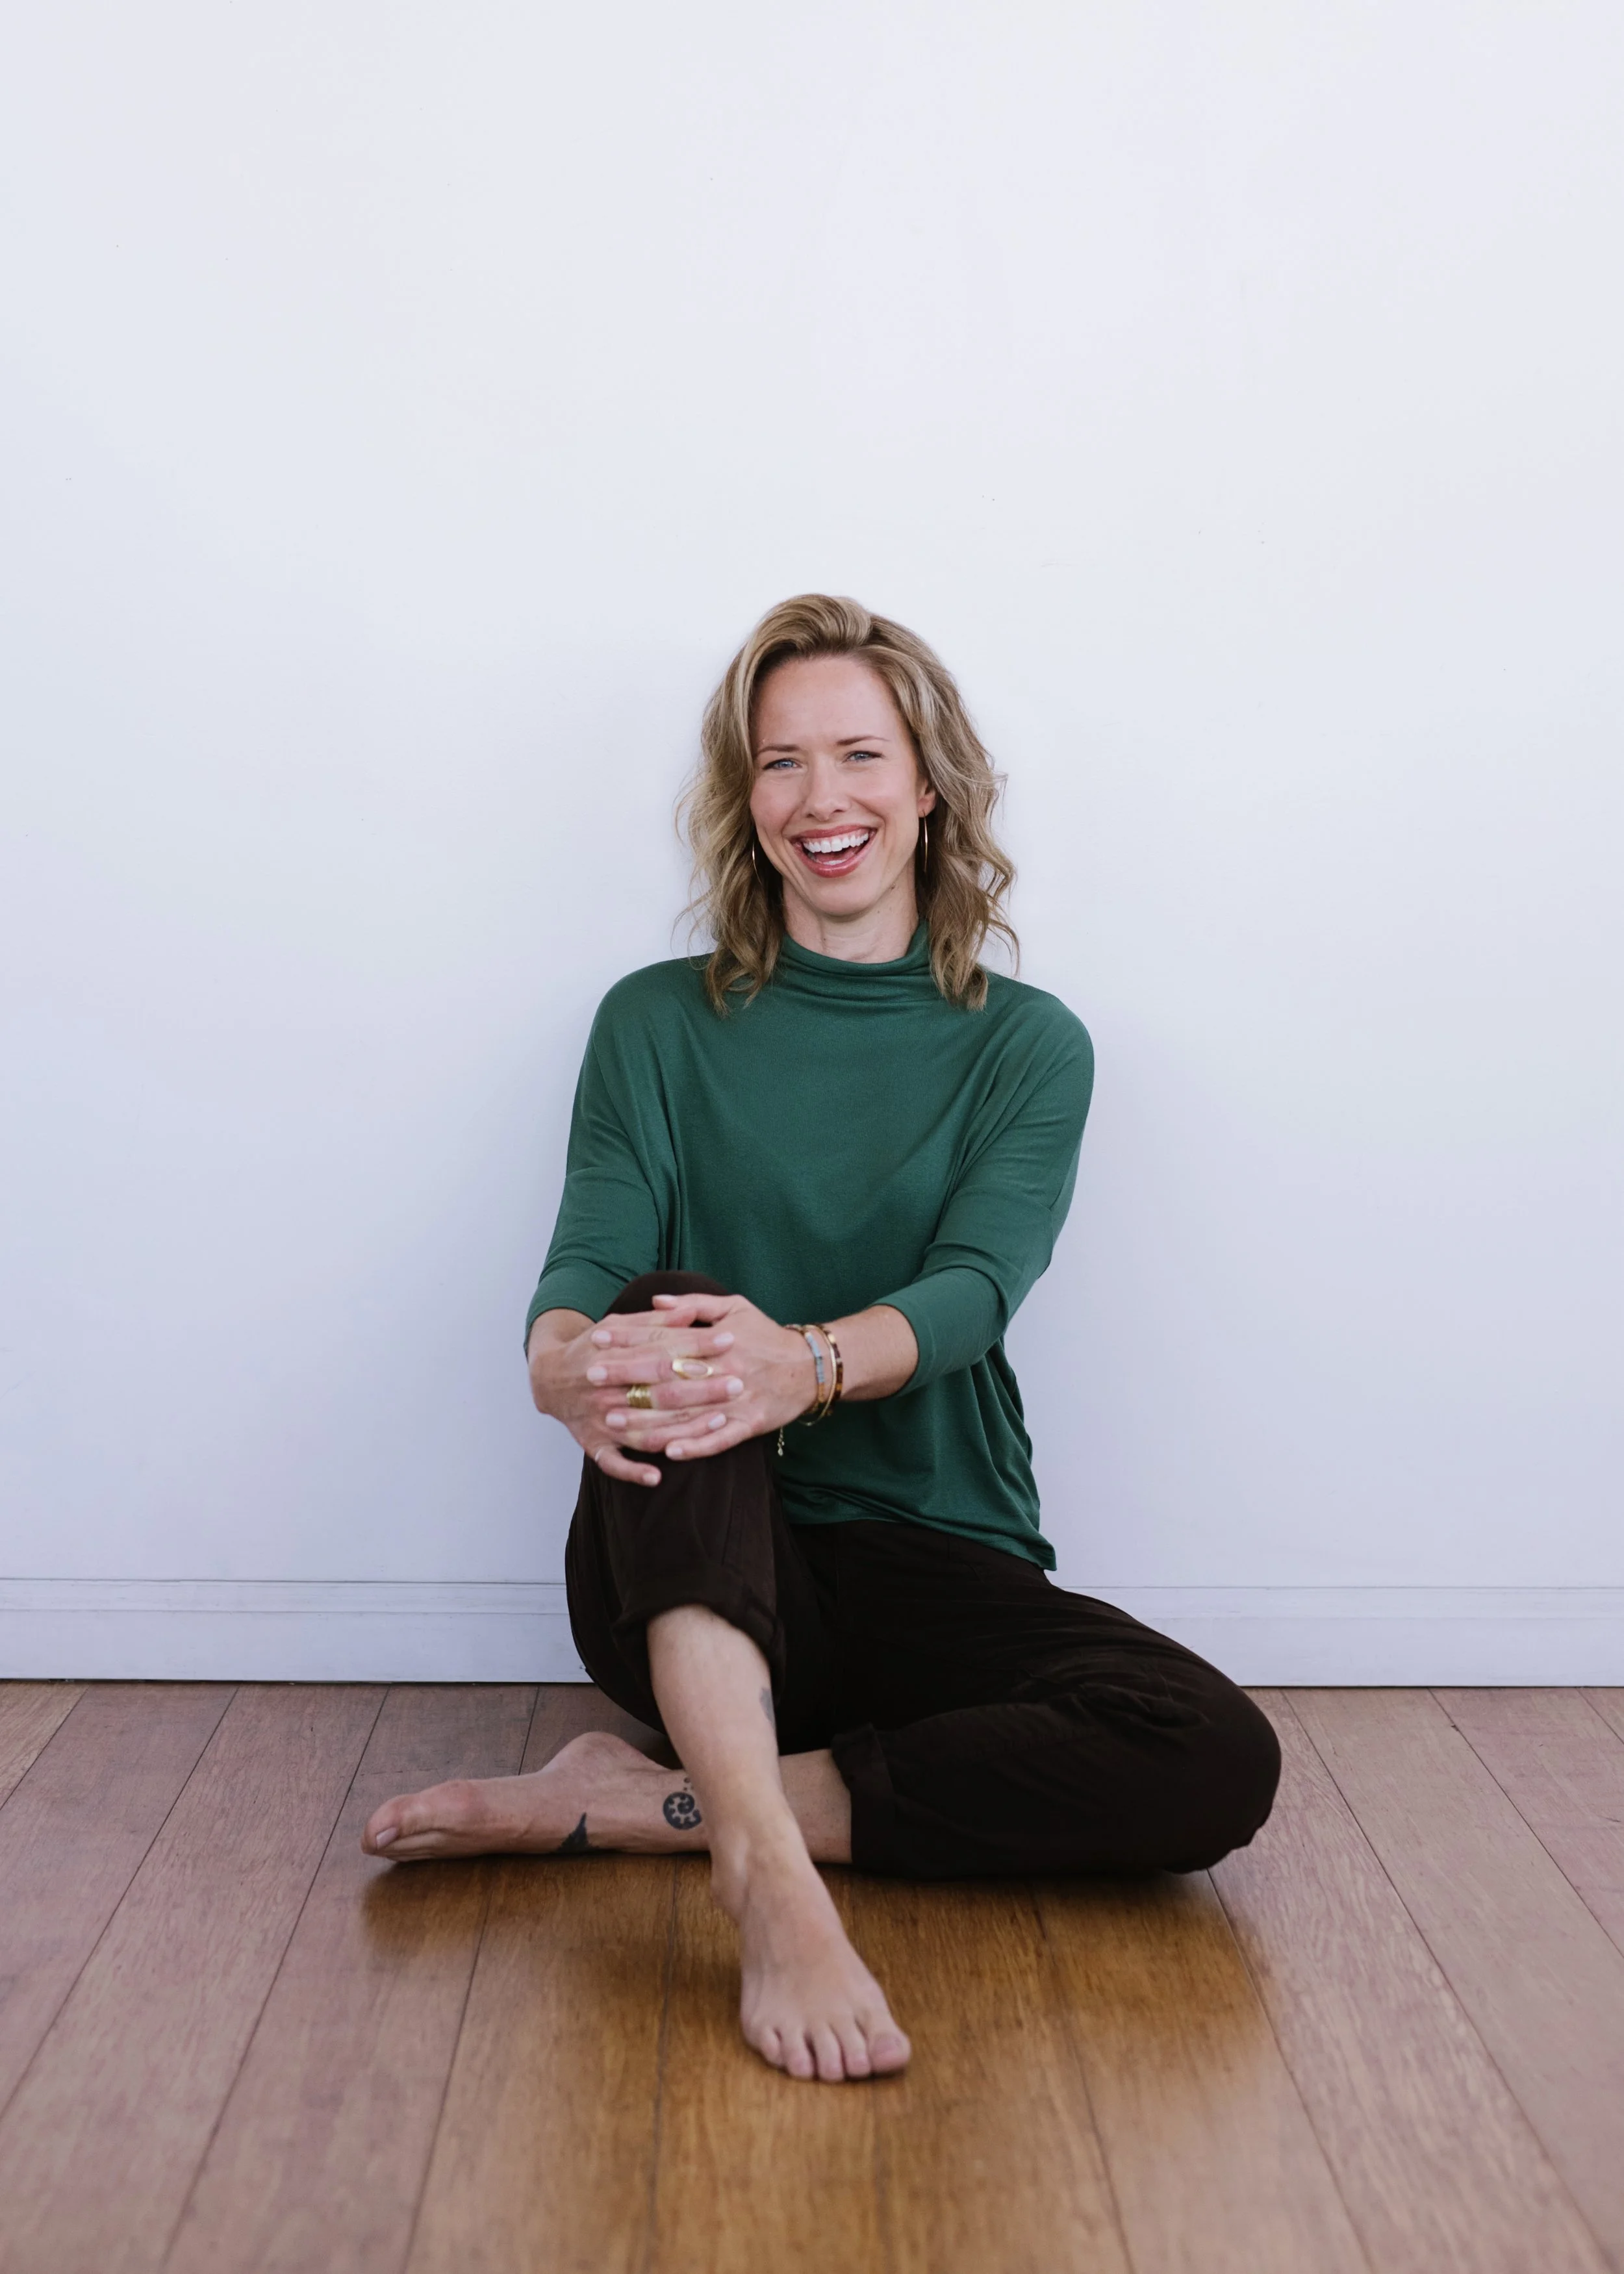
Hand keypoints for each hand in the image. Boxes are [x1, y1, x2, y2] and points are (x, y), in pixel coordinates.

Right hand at [528, 1305, 755, 1486]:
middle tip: (738, 1382)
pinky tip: (658, 1477)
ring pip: (646, 1428)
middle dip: (702, 1387)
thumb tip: (690, 1312)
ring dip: (684, 1429)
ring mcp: (600, 1420)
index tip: (729, 1340)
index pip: (663, 1350)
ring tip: (722, 1421)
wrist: (549, 1378)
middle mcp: (608, 1389)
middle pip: (661, 1390)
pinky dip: (633, 1471)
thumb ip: (654, 1321)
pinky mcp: (593, 1443)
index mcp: (614, 1355)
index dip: (697, 1345)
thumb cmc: (592, 1348)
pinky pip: (613, 1463)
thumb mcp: (617, 1325)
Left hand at [579, 1292, 816, 1480]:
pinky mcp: (750, 1424)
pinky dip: (695, 1446)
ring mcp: (736, 1400)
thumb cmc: (767, 1336)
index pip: (664, 1339)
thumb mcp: (735, 1308)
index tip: (597, 1339)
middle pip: (667, 1377)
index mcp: (717, 1340)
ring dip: (648, 1420)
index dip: (629, 1339)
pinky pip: (719, 1440)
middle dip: (627, 1378)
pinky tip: (669, 1452)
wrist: (811, 1366)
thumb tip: (656, 1303)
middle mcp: (723, 1370)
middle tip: (590, 1379)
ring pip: (686, 1414)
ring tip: (613, 1423)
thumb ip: (694, 1306)